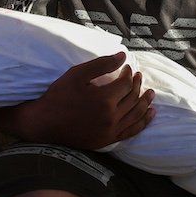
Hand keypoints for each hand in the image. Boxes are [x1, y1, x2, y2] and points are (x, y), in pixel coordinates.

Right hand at [29, 52, 155, 148]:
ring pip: (136, 114)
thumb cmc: (59, 96)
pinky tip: (150, 113)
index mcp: (104, 99)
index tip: (127, 68)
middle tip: (138, 76)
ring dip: (145, 102)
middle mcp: (111, 116)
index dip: (129, 73)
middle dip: (138, 85)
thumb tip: (123, 56)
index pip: (126, 83)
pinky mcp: (108, 140)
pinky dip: (143, 122)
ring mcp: (110, 130)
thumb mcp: (77, 74)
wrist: (44, 123)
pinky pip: (132, 131)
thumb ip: (101, 64)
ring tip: (151, 93)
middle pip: (133, 98)